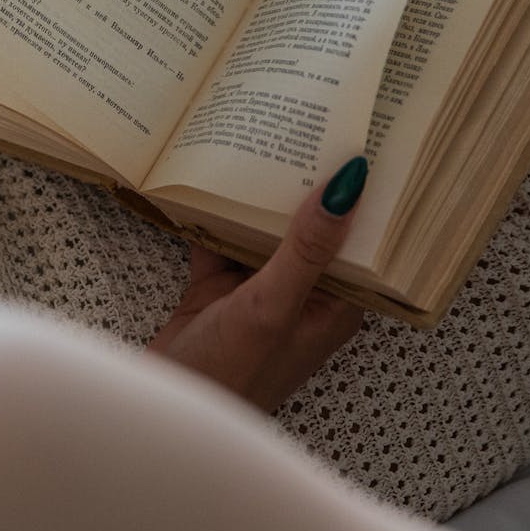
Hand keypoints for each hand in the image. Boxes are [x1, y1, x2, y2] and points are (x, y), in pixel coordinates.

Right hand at [146, 156, 368, 411]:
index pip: (361, 242)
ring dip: (261, 194)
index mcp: (333, 306)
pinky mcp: (217, 287)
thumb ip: (307, 247)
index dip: (366, 198)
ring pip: (265, 229)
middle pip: (312, 229)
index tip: (368, 143)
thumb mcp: (272, 306)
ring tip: (265, 132)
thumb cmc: (230, 376)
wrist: (161, 412)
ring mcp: (258, 290)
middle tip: (312, 118)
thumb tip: (348, 186)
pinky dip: (215, 211)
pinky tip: (208, 170)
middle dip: (310, 184)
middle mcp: (302, 294)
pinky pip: (221, 238)